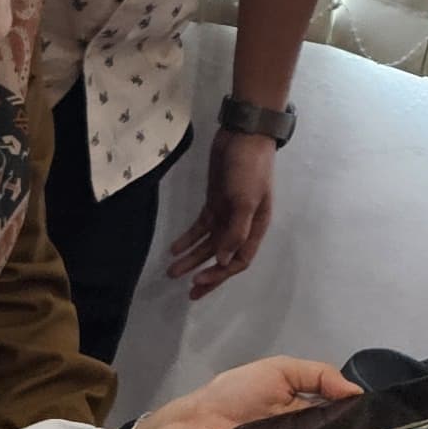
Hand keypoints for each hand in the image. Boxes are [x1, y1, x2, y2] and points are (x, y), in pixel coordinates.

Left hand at [167, 130, 277, 297]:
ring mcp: (227, 213)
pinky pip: (200, 228)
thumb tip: (223, 261)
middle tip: (188, 292)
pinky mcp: (214, 203)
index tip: (197, 281)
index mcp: (256, 227)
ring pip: (208, 244)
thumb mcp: (246, 200)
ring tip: (171, 272)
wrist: (243, 136)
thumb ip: (235, 231)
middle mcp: (242, 225)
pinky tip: (174, 248)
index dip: (219, 274)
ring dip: (192, 258)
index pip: (238, 260)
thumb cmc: (249, 168)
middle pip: (222, 257)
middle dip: (206, 274)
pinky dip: (188, 239)